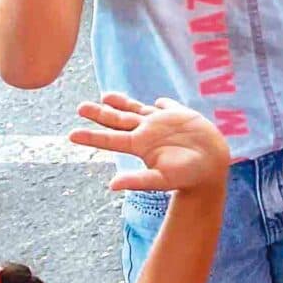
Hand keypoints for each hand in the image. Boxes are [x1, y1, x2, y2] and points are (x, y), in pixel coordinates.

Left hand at [69, 94, 230, 194]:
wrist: (212, 167)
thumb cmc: (186, 176)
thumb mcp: (161, 179)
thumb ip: (138, 181)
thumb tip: (112, 186)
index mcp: (139, 146)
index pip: (110, 139)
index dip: (91, 136)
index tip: (71, 135)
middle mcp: (146, 133)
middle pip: (118, 121)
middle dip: (99, 113)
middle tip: (80, 107)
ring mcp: (162, 123)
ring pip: (136, 110)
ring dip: (120, 103)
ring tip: (105, 95)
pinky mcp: (179, 116)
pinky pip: (166, 107)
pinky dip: (159, 104)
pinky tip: (156, 102)